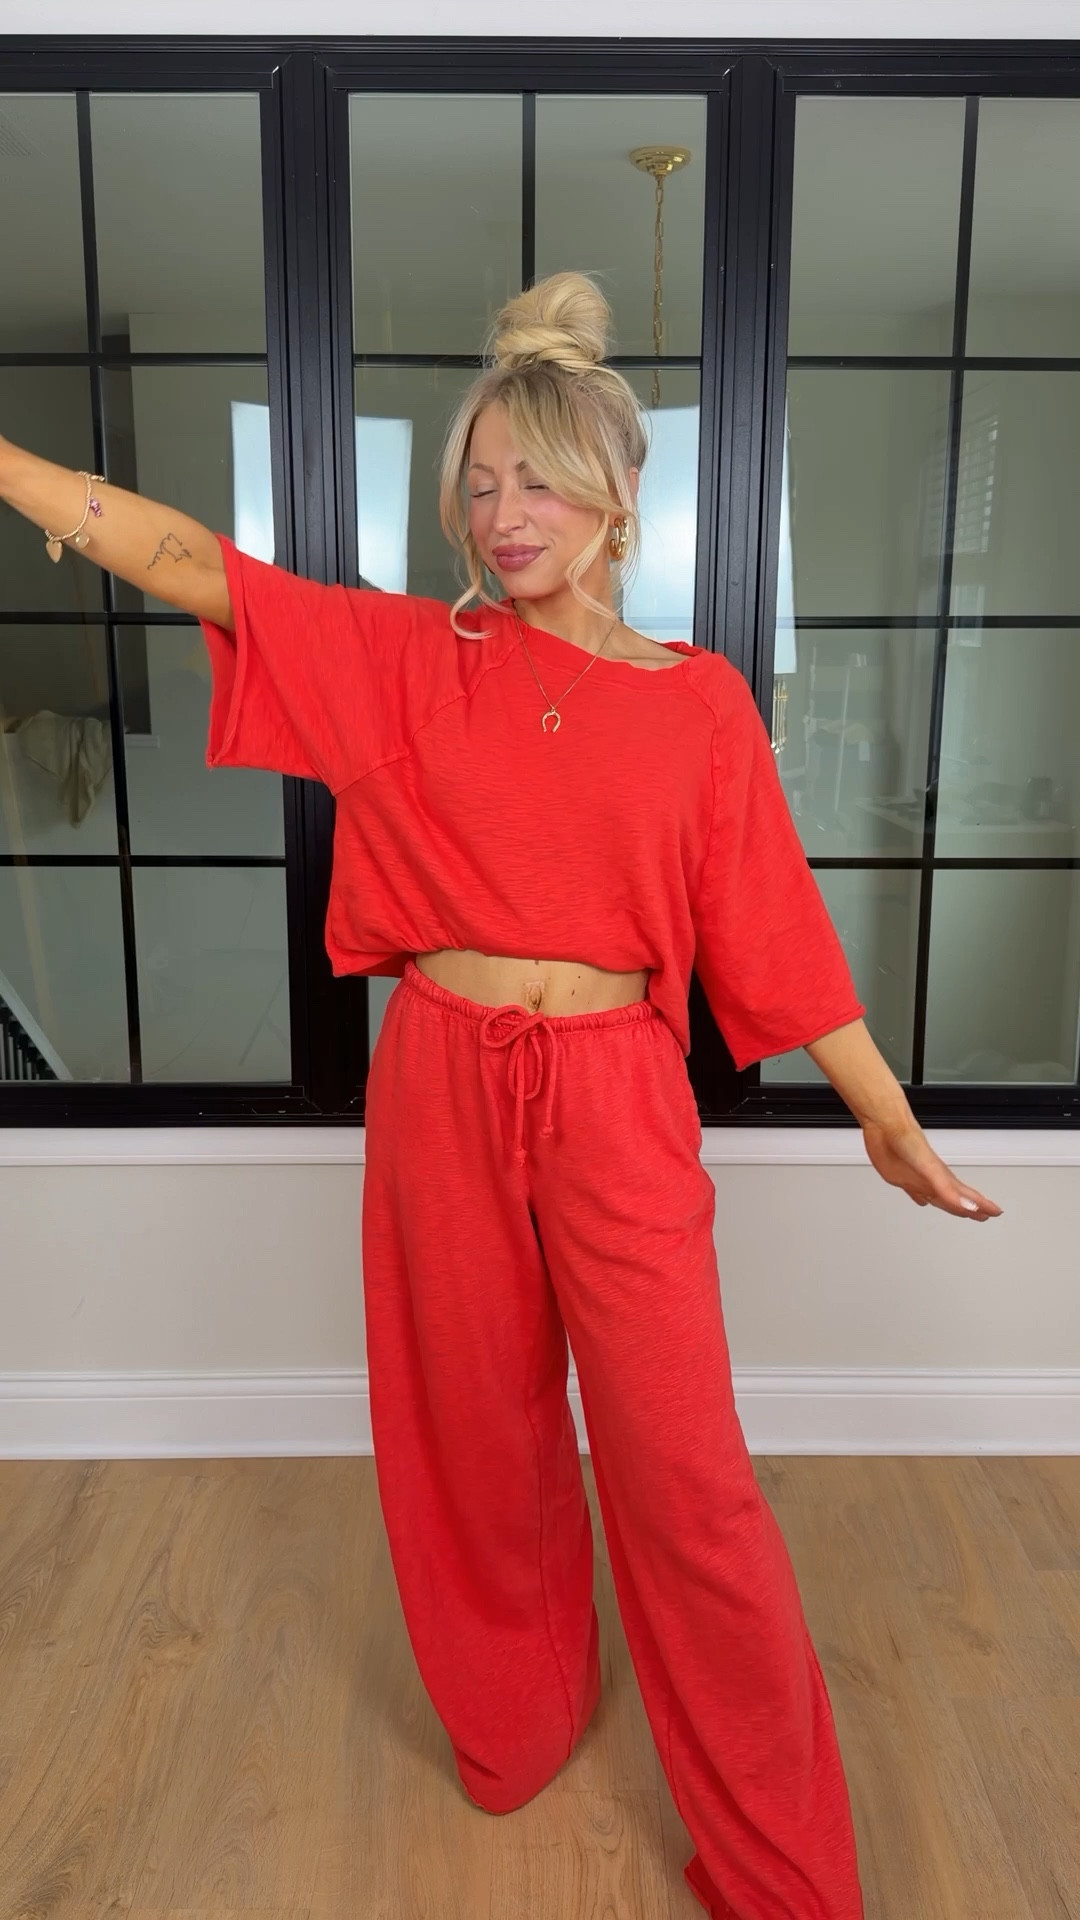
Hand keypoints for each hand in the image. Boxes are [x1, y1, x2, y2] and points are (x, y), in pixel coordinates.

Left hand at [862, 1120, 1002, 1220]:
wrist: (885, 1126)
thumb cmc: (908, 1141)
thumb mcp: (931, 1169)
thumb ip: (947, 1189)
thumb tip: (967, 1206)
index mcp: (943, 1178)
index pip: (968, 1196)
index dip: (982, 1205)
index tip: (995, 1212)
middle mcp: (933, 1179)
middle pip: (956, 1197)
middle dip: (971, 1208)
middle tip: (983, 1216)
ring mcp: (917, 1178)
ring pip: (937, 1196)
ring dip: (949, 1204)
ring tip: (959, 1210)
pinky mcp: (902, 1177)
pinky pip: (914, 1191)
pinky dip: (919, 1197)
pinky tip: (921, 1200)